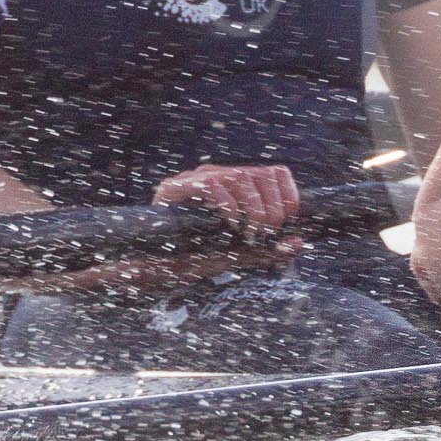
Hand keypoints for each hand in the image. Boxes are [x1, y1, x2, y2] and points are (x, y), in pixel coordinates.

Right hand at [3, 164, 304, 293]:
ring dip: (254, 206)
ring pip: (241, 175)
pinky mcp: (175, 186)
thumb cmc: (188, 260)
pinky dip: (228, 205)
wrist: (142, 267)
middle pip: (261, 174)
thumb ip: (265, 251)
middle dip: (272, 205)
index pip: (274, 173)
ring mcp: (195, 178)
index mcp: (234, 188)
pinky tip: (230, 226)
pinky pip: (212, 184)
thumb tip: (298, 243)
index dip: (288, 193)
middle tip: (266, 233)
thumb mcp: (234, 256)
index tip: (289, 219)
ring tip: (249, 233)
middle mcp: (217, 176)